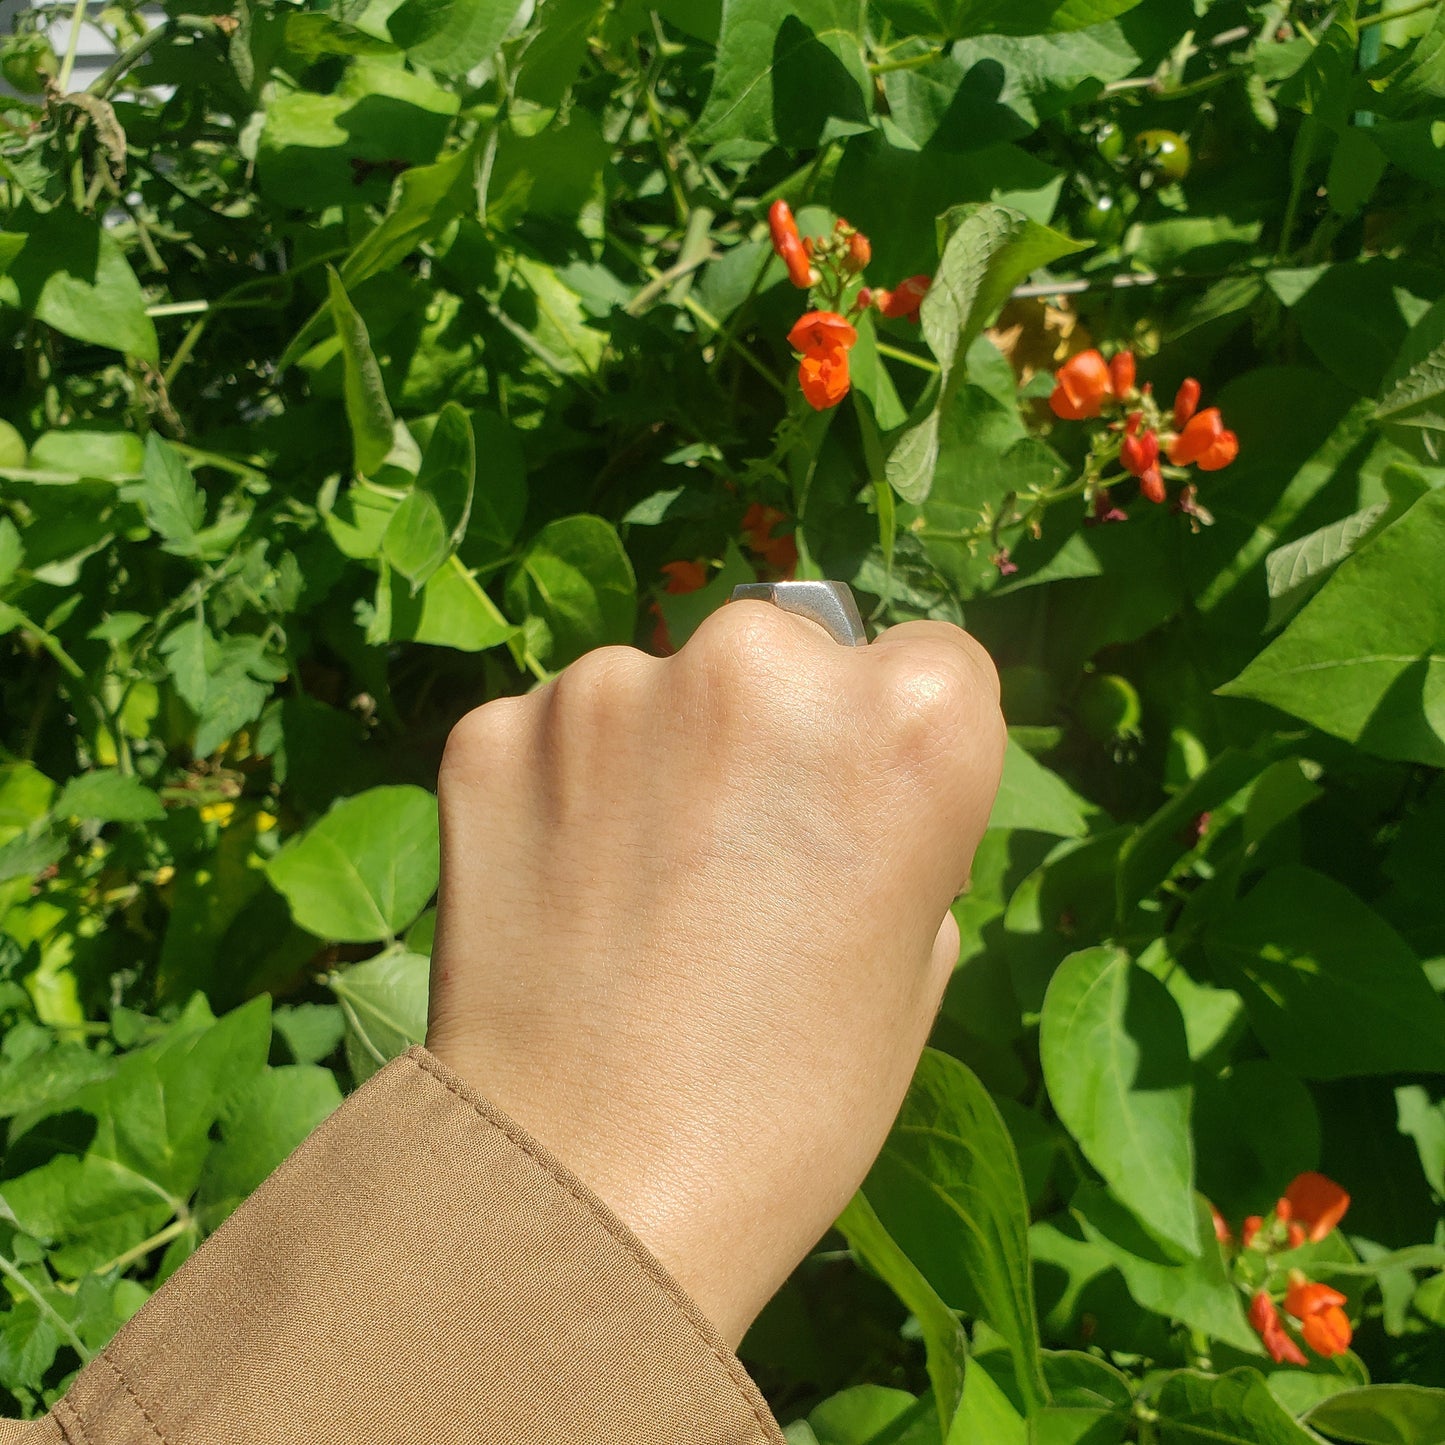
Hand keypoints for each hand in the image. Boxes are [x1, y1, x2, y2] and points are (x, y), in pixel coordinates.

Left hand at [426, 602, 1004, 1345]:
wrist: (585, 1194)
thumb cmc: (789, 1106)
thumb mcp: (917, 963)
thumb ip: (898, 831)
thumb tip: (840, 792)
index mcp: (907, 720)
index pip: (932, 662)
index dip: (894, 746)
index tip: (855, 813)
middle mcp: (760, 663)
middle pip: (783, 653)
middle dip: (769, 733)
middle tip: (736, 860)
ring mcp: (611, 687)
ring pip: (656, 690)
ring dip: (656, 755)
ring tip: (639, 892)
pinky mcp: (496, 729)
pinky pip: (552, 733)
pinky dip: (561, 789)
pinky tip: (564, 892)